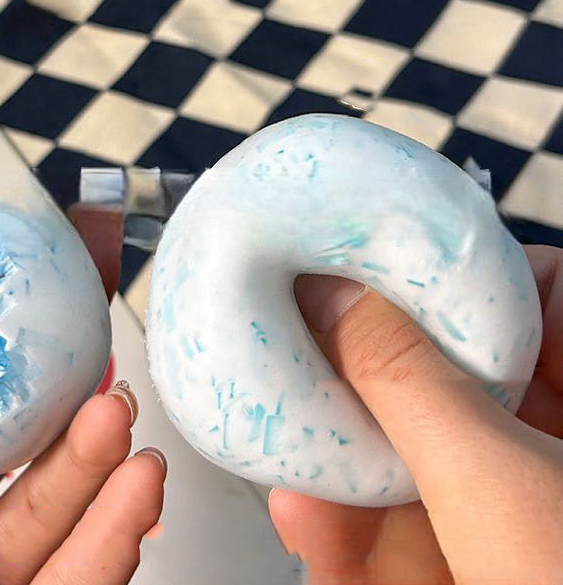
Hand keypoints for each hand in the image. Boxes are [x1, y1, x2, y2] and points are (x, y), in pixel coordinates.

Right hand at [270, 244, 562, 583]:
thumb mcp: (498, 485)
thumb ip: (404, 378)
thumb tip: (329, 294)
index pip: (524, 290)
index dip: (441, 275)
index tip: (362, 266)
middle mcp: (561, 444)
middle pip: (450, 378)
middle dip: (363, 381)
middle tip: (299, 349)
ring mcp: (522, 513)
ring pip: (418, 460)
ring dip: (342, 464)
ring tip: (286, 445)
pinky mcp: (479, 567)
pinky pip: (409, 534)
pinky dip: (352, 535)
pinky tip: (307, 521)